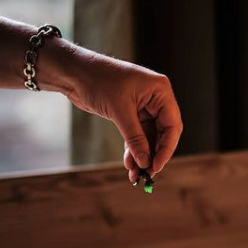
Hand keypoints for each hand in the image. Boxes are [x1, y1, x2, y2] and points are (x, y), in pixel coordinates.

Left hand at [64, 48, 182, 182]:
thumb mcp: (119, 111)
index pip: (172, 125)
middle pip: (163, 134)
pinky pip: (137, 136)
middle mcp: (156, 99)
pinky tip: (129, 164)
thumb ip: (135, 138)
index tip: (156, 166)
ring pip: (149, 138)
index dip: (166, 148)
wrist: (75, 72)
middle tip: (147, 174)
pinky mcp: (130, 113)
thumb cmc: (99, 81)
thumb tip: (145, 162)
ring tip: (134, 174)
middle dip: (154, 154)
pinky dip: (133, 150)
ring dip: (142, 156)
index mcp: (160, 91)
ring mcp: (144, 107)